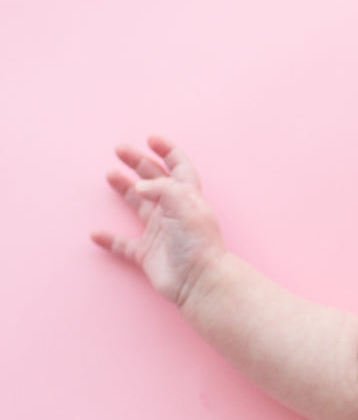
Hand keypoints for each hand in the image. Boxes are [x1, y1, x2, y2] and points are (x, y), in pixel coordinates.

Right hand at [91, 136, 225, 305]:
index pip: (179, 168)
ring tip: (110, 174)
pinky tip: (96, 234)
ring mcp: (160, 232)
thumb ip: (163, 188)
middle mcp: (173, 211)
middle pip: (154, 180)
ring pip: (140, 205)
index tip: (151, 139)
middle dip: (139, 163)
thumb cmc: (198, 242)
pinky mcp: (147, 254)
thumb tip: (139, 187)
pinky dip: (110, 239)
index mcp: (187, 197)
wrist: (199, 280)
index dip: (167, 151)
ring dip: (125, 189)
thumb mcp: (185, 205)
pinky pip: (124, 245)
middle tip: (120, 150)